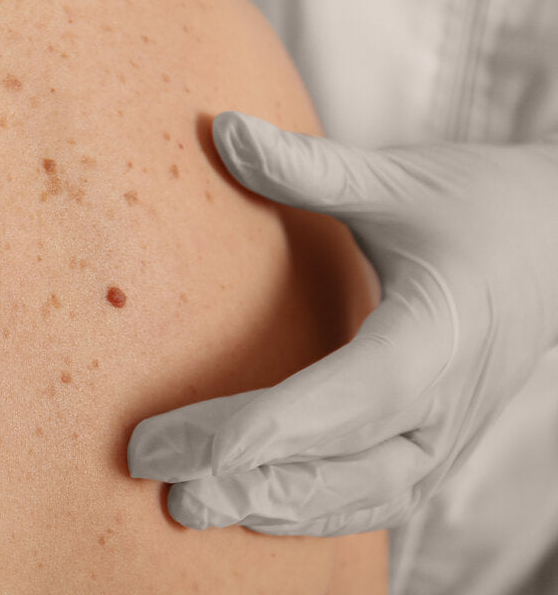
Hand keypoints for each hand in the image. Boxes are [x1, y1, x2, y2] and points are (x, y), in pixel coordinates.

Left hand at [127, 111, 557, 534]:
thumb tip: (223, 129)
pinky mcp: (433, 445)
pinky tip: (242, 504)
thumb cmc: (482, 205)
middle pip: (349, 465)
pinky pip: (372, 496)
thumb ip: (310, 166)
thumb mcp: (400, 179)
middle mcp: (448, 400)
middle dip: (251, 483)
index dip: (265, 430)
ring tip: (189, 508)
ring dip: (276, 507)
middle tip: (158, 482)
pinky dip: (309, 510)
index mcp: (441, 332)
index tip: (184, 450)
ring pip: (363, 497)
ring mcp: (446, 433)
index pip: (352, 396)